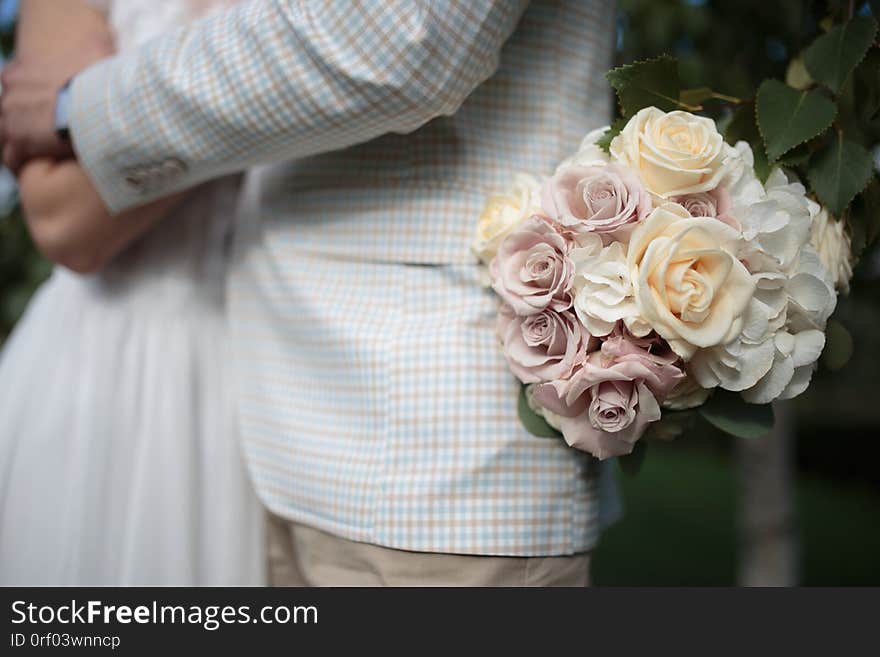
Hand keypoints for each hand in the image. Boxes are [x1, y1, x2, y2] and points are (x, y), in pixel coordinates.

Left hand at [0, 31, 113, 173]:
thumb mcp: (93, 57)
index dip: (27, 100)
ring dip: (16, 143)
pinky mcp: (20, 141)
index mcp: (19, 73)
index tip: (43, 110)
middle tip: (40, 134)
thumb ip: (90, 55)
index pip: (11, 86)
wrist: (95, 106)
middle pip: (5, 111)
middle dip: (20, 122)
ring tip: (32, 153)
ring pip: (3, 134)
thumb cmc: (96, 83)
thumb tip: (103, 53)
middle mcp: (9, 94)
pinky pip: (11, 157)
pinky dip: (20, 163)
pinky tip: (33, 166)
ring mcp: (11, 119)